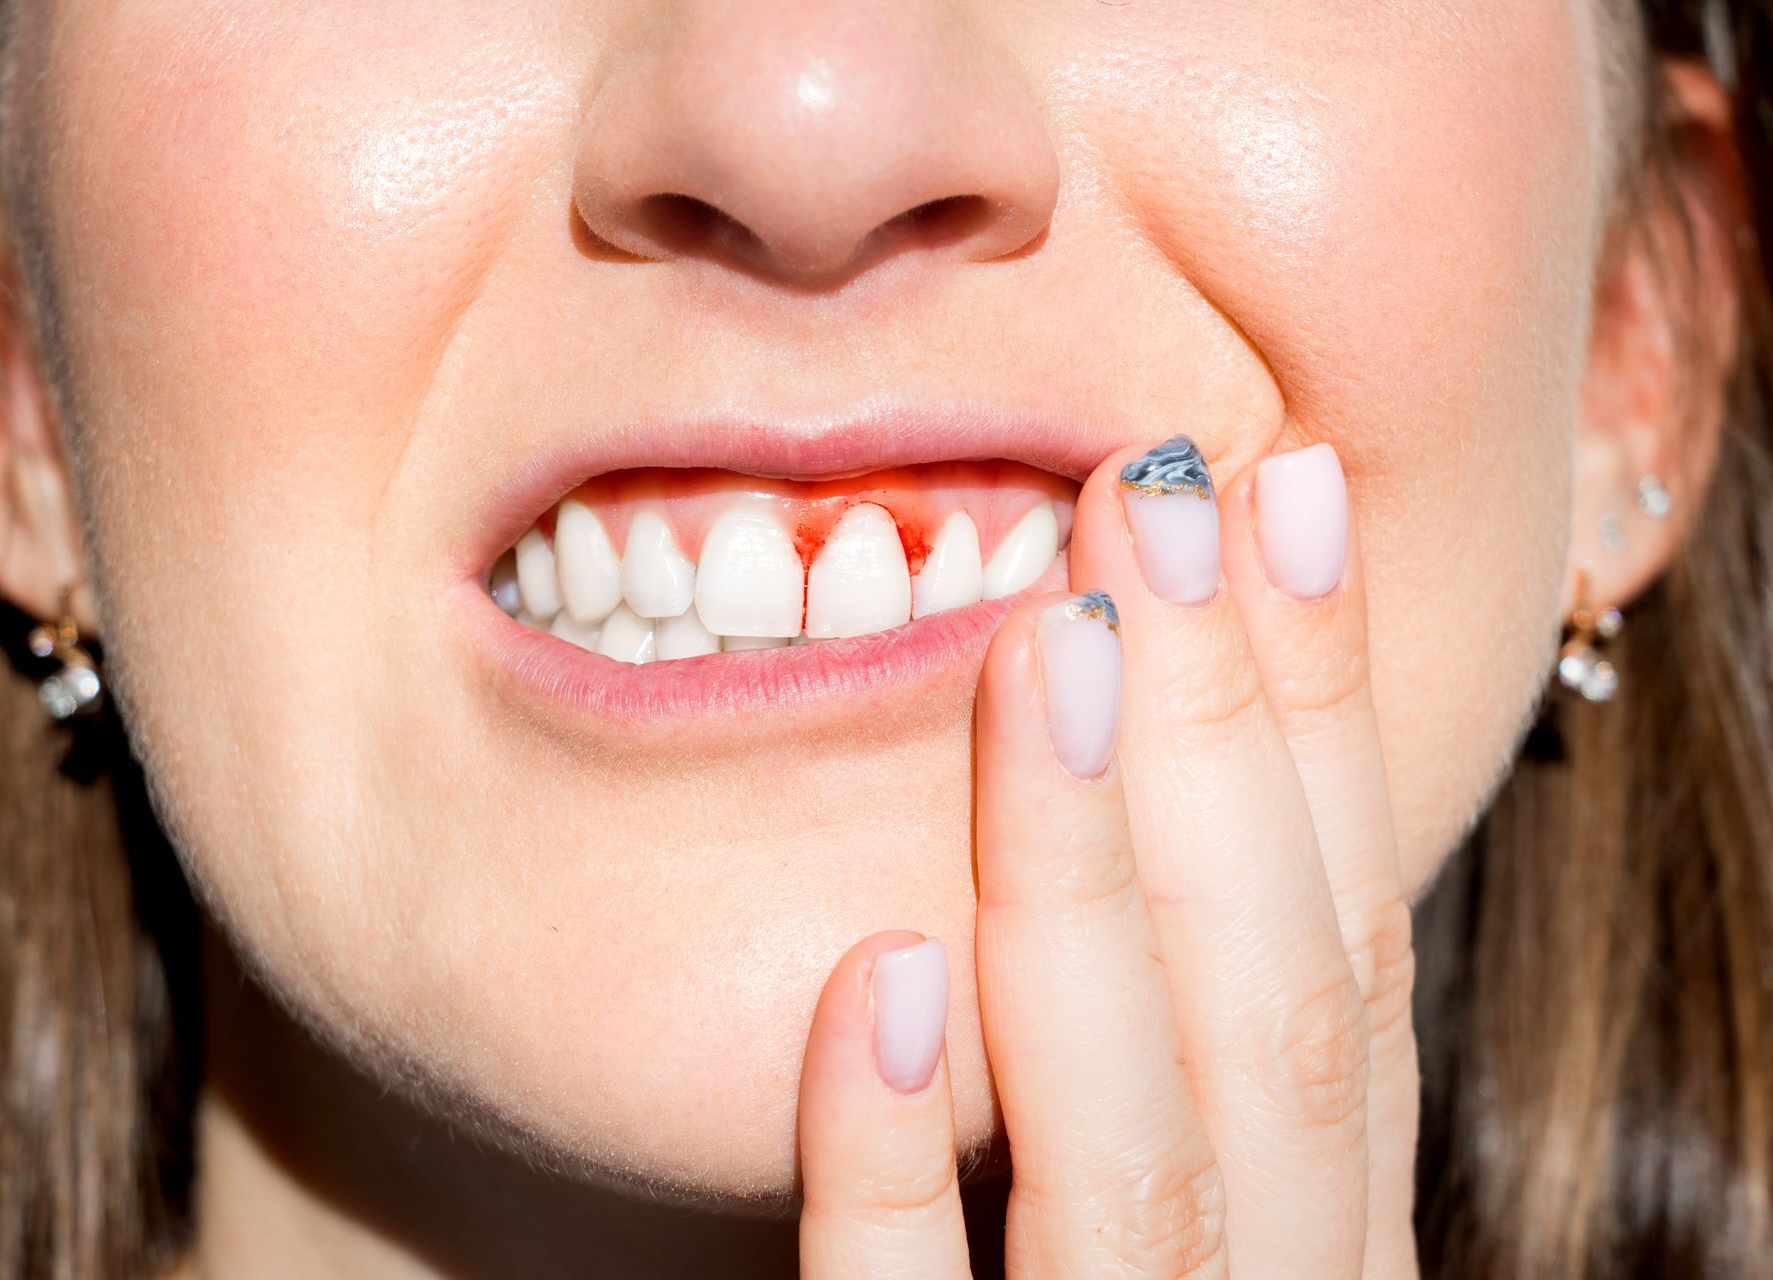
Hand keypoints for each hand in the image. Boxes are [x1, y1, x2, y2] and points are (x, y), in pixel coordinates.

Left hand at [796, 438, 1420, 1276]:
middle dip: (1226, 739)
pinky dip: (892, 1163)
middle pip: (1278, 1025)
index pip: (1348, 960)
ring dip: (1083, 881)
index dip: (1329, 722)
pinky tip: (866, 978)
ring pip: (1135, 1160)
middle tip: (1156, 493)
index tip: (1281, 494)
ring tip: (1038, 648)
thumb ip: (1156, 1044)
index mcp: (1321, 1240)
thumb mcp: (1135, 1198)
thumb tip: (1143, 749)